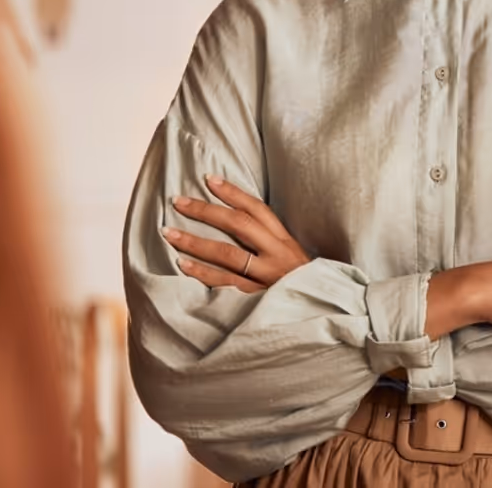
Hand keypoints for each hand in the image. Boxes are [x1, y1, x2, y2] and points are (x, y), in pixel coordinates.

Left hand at [163, 175, 311, 292]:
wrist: (321, 312)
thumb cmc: (300, 284)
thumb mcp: (292, 257)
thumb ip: (269, 242)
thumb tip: (235, 222)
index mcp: (284, 240)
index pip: (257, 209)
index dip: (233, 192)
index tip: (209, 179)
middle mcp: (276, 254)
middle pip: (239, 225)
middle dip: (206, 211)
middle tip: (179, 202)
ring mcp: (266, 276)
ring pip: (227, 254)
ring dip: (195, 242)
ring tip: (170, 233)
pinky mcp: (256, 299)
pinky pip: (224, 283)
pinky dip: (202, 273)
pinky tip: (183, 265)